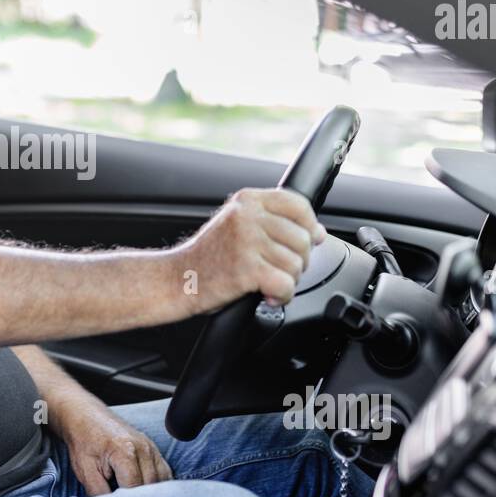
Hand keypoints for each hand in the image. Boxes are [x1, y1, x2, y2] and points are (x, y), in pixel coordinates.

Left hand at [53, 396, 171, 495]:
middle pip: (151, 487)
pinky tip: (146, 494)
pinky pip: (164, 473)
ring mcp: (151, 448)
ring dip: (150, 496)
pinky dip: (158, 486)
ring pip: (161, 482)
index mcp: (125, 452)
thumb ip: (99, 493)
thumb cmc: (84, 442)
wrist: (85, 417)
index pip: (134, 489)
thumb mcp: (85, 470)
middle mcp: (143, 449)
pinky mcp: (153, 449)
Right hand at [176, 187, 326, 310]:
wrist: (177, 279)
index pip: (299, 205)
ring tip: (266, 283)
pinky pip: (285, 284)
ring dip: (286, 281)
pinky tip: (266, 295)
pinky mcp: (247, 268)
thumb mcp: (238, 226)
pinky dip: (280, 296)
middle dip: (297, 261)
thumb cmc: (209, 257)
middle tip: (276, 269)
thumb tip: (318, 233)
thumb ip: (275, 223)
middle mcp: (248, 216)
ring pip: (297, 264)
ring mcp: (247, 241)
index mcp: (248, 200)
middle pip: (303, 238)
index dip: (308, 227)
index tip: (302, 243)